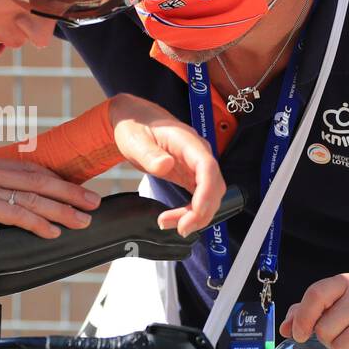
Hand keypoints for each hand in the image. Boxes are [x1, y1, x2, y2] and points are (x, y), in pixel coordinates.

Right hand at [0, 155, 101, 238]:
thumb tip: (11, 206)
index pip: (31, 170)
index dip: (58, 181)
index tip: (79, 192)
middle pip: (39, 181)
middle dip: (70, 193)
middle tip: (94, 204)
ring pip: (32, 197)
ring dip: (61, 210)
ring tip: (82, 220)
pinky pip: (15, 213)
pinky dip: (36, 223)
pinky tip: (53, 231)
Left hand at [108, 93, 225, 237]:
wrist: (135, 120)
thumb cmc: (135, 126)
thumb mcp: (135, 139)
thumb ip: (149, 153)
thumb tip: (166, 165)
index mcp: (187, 142)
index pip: (208, 167)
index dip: (207, 192)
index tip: (197, 211)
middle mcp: (198, 154)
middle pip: (213, 187)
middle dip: (202, 211)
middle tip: (180, 228)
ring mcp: (196, 166)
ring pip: (208, 196)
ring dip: (195, 215)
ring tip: (168, 224)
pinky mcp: (191, 176)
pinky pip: (198, 197)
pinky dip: (190, 212)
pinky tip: (174, 219)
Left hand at [279, 274, 348, 348]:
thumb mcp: (339, 303)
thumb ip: (309, 312)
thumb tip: (285, 328)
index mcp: (345, 283)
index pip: (315, 295)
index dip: (302, 318)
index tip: (300, 334)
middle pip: (324, 330)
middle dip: (328, 340)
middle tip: (341, 336)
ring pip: (341, 348)